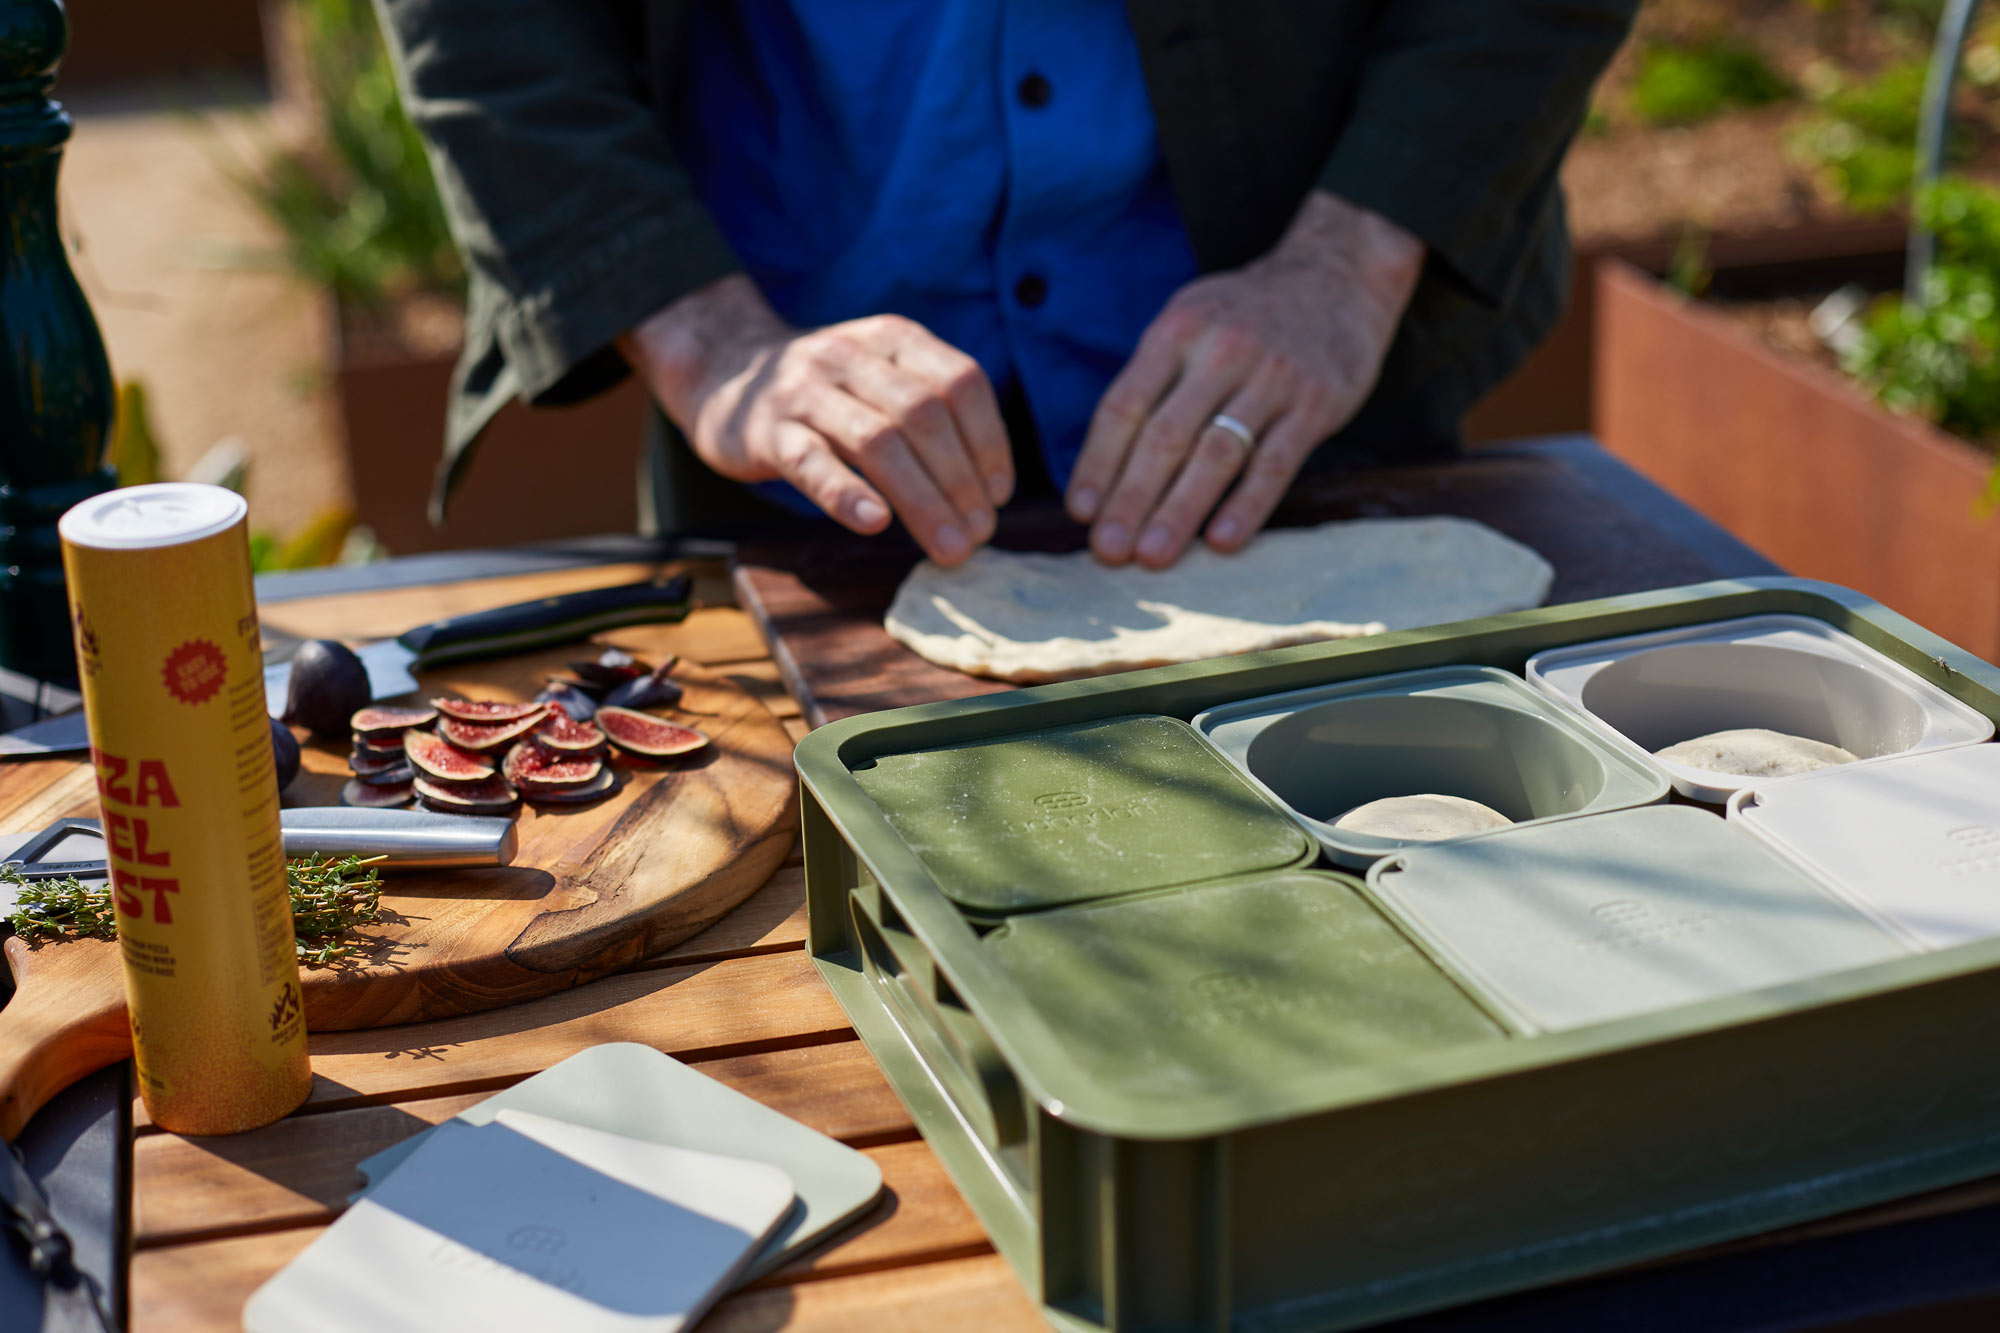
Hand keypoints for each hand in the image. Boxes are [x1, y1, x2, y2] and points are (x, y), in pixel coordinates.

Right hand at [620, 276, 1012, 564]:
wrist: (725, 375)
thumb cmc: (827, 394)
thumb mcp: (881, 379)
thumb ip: (932, 415)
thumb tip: (988, 495)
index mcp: (892, 339)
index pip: (960, 381)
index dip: (989, 441)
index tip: (998, 495)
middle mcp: (850, 357)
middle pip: (923, 416)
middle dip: (960, 480)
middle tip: (979, 534)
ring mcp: (804, 392)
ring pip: (877, 441)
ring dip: (922, 499)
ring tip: (948, 546)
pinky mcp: (766, 433)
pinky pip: (811, 462)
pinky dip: (846, 494)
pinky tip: (875, 523)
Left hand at [1065, 190, 1423, 567]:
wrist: (1337, 277)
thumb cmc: (1245, 315)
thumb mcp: (1189, 321)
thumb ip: (1151, 380)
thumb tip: (1103, 463)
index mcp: (1177, 331)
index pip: (1125, 405)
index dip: (1098, 462)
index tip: (1080, 510)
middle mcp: (1220, 351)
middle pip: (1164, 436)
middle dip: (1130, 498)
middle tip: (1108, 549)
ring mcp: (1271, 377)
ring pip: (1216, 454)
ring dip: (1179, 510)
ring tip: (1152, 555)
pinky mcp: (1315, 403)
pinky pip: (1275, 463)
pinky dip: (1246, 505)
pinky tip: (1221, 541)